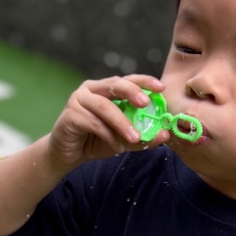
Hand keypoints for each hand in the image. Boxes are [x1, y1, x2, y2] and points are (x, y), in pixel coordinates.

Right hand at [47, 74, 167, 171]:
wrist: (69, 155)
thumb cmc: (97, 141)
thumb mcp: (124, 139)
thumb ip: (143, 136)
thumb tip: (165, 136)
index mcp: (106, 89)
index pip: (128, 80)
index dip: (144, 81)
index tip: (161, 88)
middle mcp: (92, 89)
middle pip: (115, 84)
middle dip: (132, 92)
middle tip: (145, 104)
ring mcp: (79, 99)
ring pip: (105, 107)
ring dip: (122, 123)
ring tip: (135, 138)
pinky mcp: (70, 114)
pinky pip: (93, 122)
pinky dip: (108, 135)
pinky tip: (116, 147)